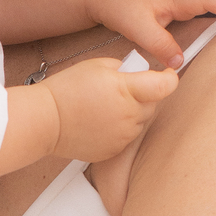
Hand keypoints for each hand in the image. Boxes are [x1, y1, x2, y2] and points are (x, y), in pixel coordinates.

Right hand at [42, 56, 176, 161]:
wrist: (46, 121)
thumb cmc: (66, 90)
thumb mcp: (97, 65)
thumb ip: (124, 69)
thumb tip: (137, 75)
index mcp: (127, 90)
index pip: (165, 86)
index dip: (170, 78)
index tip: (168, 74)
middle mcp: (129, 115)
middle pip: (153, 104)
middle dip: (144, 95)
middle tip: (121, 90)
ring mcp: (123, 136)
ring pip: (140, 122)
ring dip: (132, 113)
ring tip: (105, 107)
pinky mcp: (114, 150)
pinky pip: (126, 137)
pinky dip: (119, 129)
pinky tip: (100, 122)